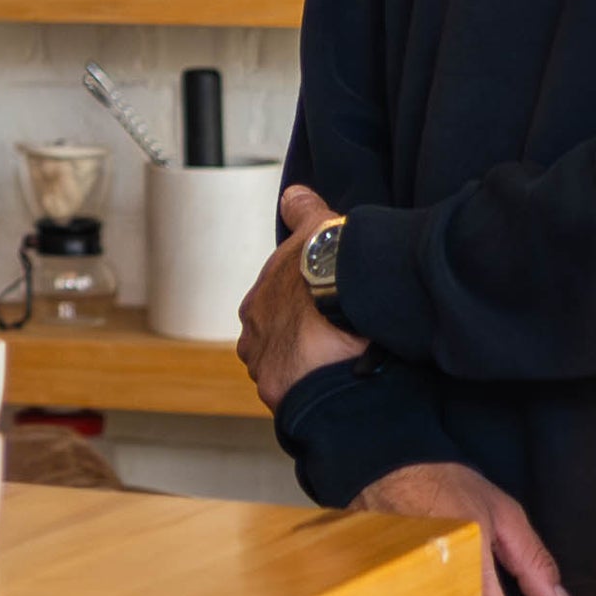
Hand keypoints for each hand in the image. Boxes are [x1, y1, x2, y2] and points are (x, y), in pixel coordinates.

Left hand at [233, 185, 368, 402]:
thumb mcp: (317, 228)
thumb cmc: (328, 267)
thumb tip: (292, 196)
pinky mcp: (282, 395)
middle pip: (276, 348)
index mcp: (256, 305)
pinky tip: (341, 387)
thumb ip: (302, 212)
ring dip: (309, 374)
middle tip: (336, 346)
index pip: (273, 314)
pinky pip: (300, 399)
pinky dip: (319, 395)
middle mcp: (253, 339)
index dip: (299, 315)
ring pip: (287, 375)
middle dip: (301, 349)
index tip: (322, 318)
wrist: (340, 303)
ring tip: (342, 368)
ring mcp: (265, 369)